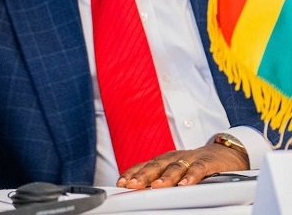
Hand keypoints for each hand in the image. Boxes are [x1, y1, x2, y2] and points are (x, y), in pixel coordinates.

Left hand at [117, 142, 249, 187]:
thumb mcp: (174, 170)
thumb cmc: (195, 164)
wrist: (224, 153)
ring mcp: (190, 159)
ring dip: (165, 177)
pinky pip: (198, 169)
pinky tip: (185, 184)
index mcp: (164, 160)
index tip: (121, 182)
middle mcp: (174, 158)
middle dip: (142, 176)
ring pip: (175, 167)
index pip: (144, 165)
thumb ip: (160, 178)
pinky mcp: (207, 163)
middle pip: (155, 166)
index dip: (132, 173)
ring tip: (156, 186)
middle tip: (132, 184)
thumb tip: (140, 190)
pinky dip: (191, 176)